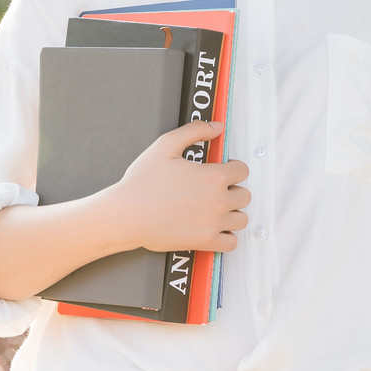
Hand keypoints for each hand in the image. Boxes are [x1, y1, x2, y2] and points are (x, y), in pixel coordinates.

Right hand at [105, 121, 248, 253]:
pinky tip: (214, 228)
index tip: (223, 170)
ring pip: (241, 219)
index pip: (242, 171)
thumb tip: (216, 127)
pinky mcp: (205, 241)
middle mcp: (218, 200)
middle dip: (233, 190)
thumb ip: (194, 131)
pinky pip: (231, 242)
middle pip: (244, 195)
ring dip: (232, 213)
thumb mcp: (166, 145)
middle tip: (216, 189)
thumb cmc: (142, 182)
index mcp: (213, 176)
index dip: (233, 167)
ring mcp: (213, 223)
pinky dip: (227, 236)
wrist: (126, 214)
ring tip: (217, 208)